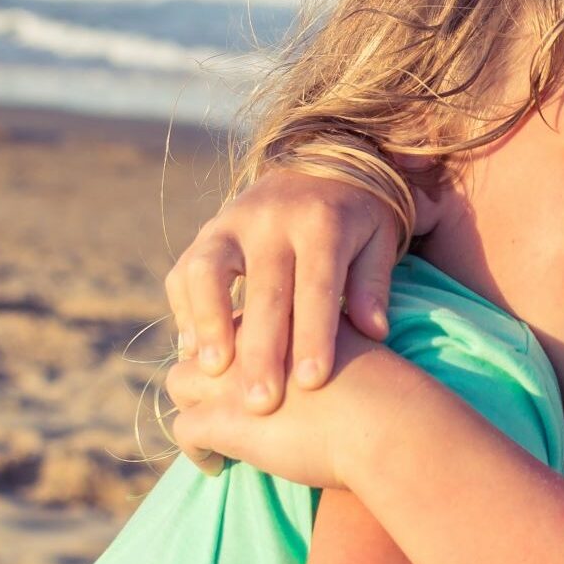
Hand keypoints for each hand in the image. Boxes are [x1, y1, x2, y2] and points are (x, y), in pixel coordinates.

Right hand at [163, 167, 404, 404]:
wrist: (321, 162)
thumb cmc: (356, 220)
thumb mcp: (378, 241)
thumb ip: (373, 284)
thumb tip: (375, 332)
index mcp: (323, 222)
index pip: (316, 285)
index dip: (314, 334)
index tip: (312, 382)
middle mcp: (272, 219)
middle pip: (263, 289)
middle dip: (261, 349)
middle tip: (261, 402)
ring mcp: (232, 222)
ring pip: (208, 271)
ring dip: (207, 323)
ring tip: (213, 372)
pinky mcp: (207, 231)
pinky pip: (185, 271)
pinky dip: (186, 311)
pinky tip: (195, 351)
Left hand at [165, 335, 379, 489]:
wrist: (389, 422)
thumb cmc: (387, 391)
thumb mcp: (357, 343)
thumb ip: (334, 335)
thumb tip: (341, 344)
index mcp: (280, 312)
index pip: (236, 321)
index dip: (232, 347)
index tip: (239, 371)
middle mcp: (248, 337)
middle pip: (203, 344)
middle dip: (202, 374)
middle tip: (215, 401)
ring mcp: (230, 377)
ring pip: (179, 380)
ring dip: (190, 405)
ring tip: (211, 431)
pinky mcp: (223, 418)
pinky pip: (185, 430)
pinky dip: (195, 450)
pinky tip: (217, 465)